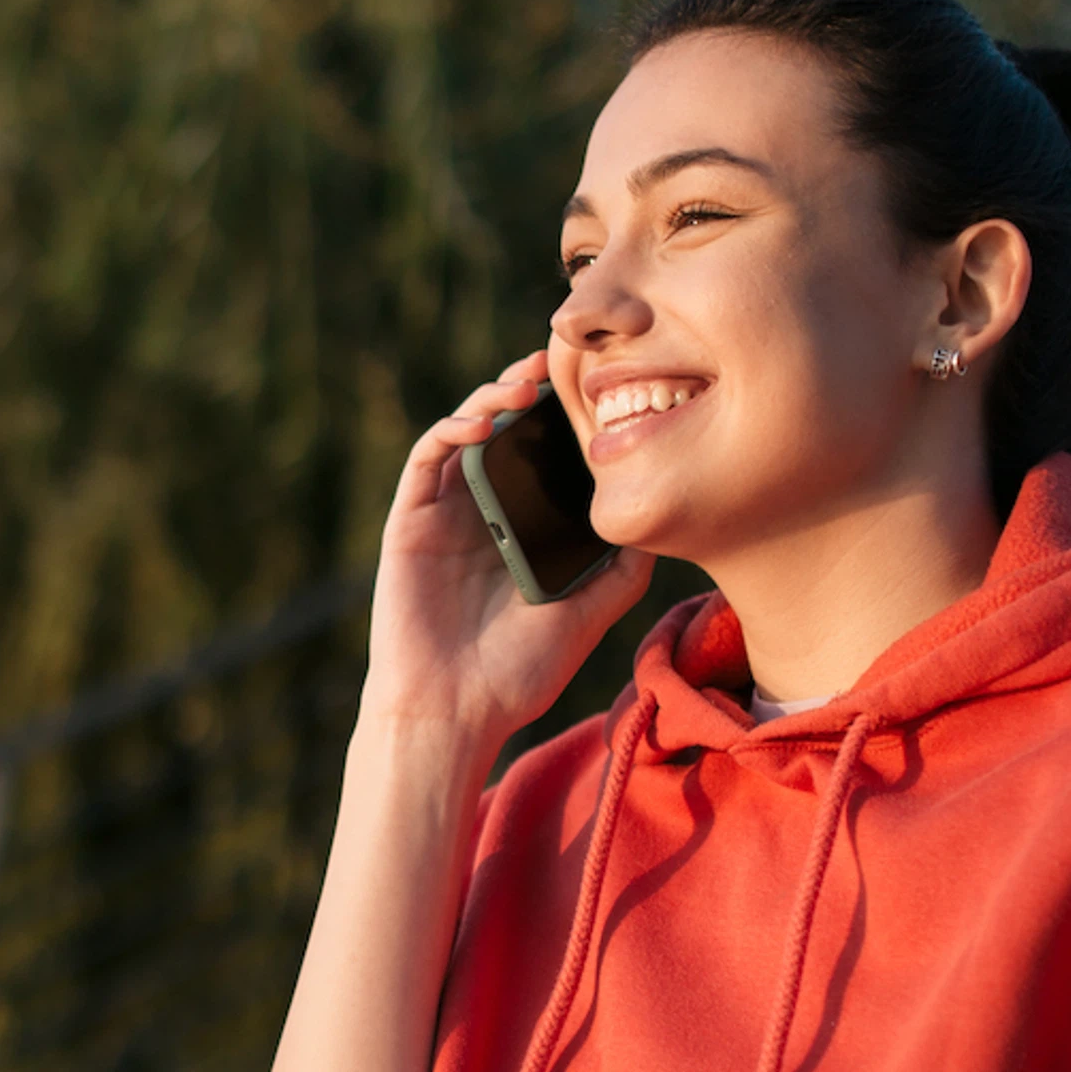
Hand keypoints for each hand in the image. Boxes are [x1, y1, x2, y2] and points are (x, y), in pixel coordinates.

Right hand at [365, 350, 655, 746]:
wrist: (455, 712)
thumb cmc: (517, 674)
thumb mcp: (589, 615)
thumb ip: (622, 571)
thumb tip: (661, 524)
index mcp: (522, 528)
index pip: (543, 455)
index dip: (566, 416)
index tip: (604, 384)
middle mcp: (482, 513)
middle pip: (506, 431)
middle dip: (532, 390)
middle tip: (566, 360)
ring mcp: (443, 514)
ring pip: (466, 431)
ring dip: (494, 397)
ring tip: (528, 381)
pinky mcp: (409, 521)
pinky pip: (427, 459)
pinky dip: (454, 428)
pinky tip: (487, 420)